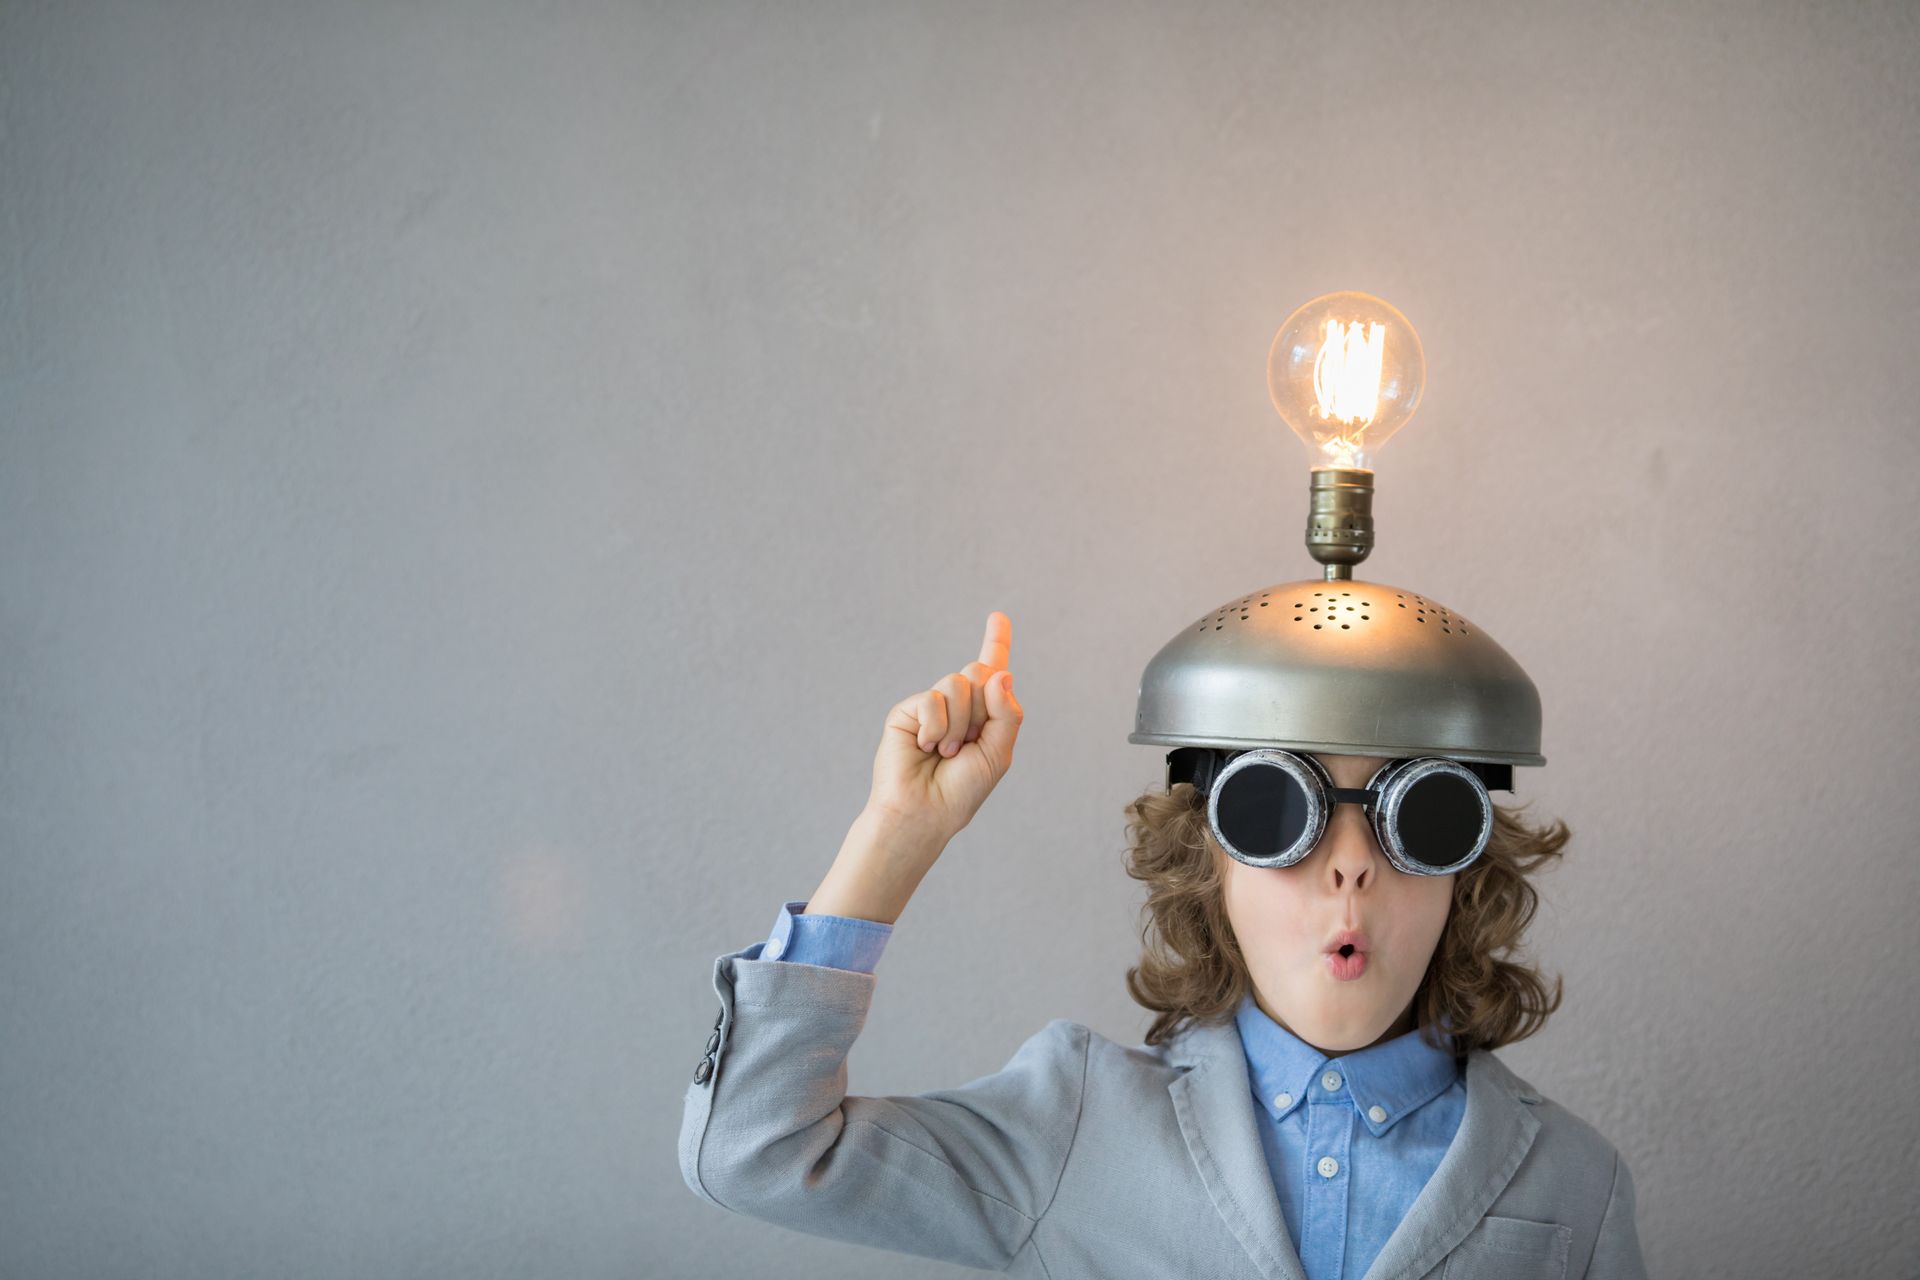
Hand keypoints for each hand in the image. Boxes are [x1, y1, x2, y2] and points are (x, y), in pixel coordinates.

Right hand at [865, 611, 1024, 846]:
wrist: (924, 811)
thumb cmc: (962, 789)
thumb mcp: (998, 752)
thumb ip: (1007, 713)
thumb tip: (1000, 672)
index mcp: (984, 714)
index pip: (992, 671)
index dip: (996, 641)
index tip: (998, 616)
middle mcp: (959, 705)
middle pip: (980, 671)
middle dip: (982, 708)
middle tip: (968, 743)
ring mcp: (932, 705)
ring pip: (958, 682)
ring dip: (959, 723)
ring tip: (946, 752)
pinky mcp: (908, 710)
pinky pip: (933, 698)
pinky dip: (936, 727)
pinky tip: (927, 747)